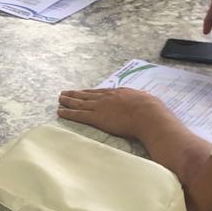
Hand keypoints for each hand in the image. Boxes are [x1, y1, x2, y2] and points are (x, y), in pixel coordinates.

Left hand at [57, 88, 175, 140]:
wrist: (149, 115)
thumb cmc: (152, 110)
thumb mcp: (146, 100)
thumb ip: (141, 100)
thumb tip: (147, 100)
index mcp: (118, 93)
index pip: (100, 92)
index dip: (89, 93)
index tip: (82, 92)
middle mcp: (107, 98)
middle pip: (86, 95)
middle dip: (75, 94)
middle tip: (64, 93)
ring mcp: (101, 107)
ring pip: (80, 103)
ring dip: (68, 102)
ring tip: (60, 99)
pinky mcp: (97, 118)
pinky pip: (79, 115)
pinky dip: (68, 113)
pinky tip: (60, 112)